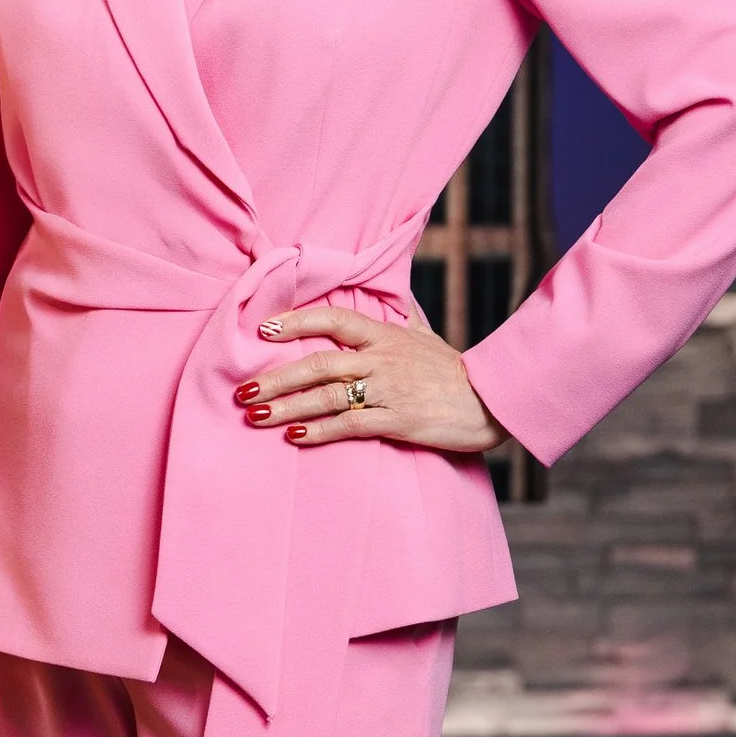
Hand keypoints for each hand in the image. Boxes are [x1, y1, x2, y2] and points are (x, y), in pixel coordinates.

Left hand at [236, 300, 504, 454]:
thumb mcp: (428, 336)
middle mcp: (383, 359)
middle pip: (319, 363)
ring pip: (328, 396)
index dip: (296, 322)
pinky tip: (295, 437)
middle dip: (277, 376)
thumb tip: (398, 299)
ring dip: (288, 407)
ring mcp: (389, 390)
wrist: (492, 402)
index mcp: (386, 335)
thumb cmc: (455, 372)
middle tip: (242, 390)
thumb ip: (407, 318)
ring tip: (256, 416)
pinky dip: (320, 432)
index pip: (333, 319)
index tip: (263, 329)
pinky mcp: (398, 421)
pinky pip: (351, 426)